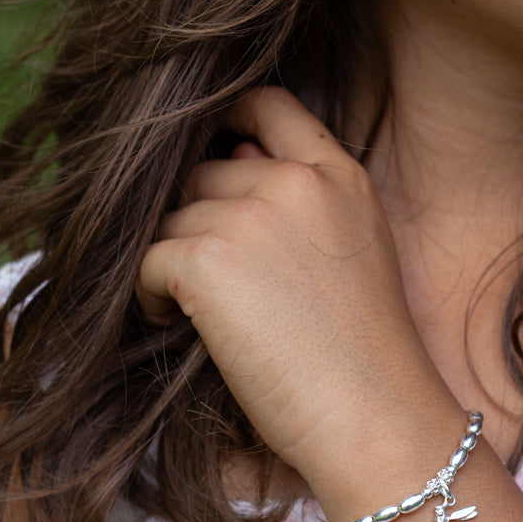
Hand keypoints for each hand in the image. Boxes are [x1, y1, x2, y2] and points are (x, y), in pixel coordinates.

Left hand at [136, 88, 443, 475]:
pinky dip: (152, 294)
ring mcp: (251, 216)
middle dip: (199, 220)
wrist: (376, 417)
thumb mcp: (359, 254)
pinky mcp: (208, 259)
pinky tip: (182, 327)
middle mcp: (295, 182)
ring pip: (171, 218)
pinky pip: (146, 259)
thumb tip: (230, 164)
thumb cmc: (368, 357)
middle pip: (204, 173)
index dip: (228, 123)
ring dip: (175, 260)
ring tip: (203, 314)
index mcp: (341, 177)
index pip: (269, 105)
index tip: (211, 162)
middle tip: (216, 280)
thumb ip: (307, 205)